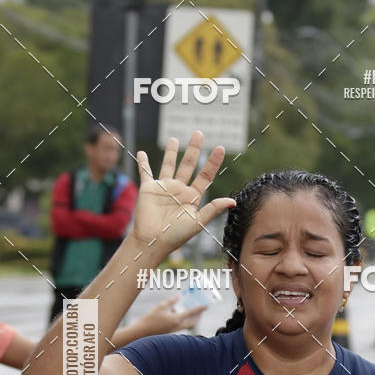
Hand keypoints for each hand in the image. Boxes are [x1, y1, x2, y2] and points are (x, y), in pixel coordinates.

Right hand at [133, 131, 235, 255]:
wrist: (153, 241)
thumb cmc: (176, 235)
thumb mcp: (198, 222)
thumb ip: (213, 210)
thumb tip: (233, 201)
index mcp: (192, 197)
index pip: (205, 176)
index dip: (213, 162)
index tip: (221, 148)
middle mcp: (179, 190)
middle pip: (189, 165)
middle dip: (194, 149)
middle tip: (199, 133)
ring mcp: (164, 188)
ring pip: (169, 165)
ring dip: (172, 153)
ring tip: (175, 139)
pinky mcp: (148, 189)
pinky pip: (145, 172)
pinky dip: (143, 163)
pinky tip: (141, 153)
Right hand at [135, 295, 206, 335]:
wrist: (142, 333)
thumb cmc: (150, 319)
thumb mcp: (160, 307)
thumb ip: (171, 301)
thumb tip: (178, 296)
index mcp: (176, 319)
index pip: (191, 313)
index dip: (199, 309)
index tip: (206, 306)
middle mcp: (177, 326)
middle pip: (193, 322)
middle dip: (198, 316)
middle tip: (201, 310)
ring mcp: (174, 330)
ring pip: (187, 325)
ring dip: (191, 318)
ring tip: (191, 311)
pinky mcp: (170, 332)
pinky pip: (180, 326)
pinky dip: (182, 320)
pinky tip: (177, 313)